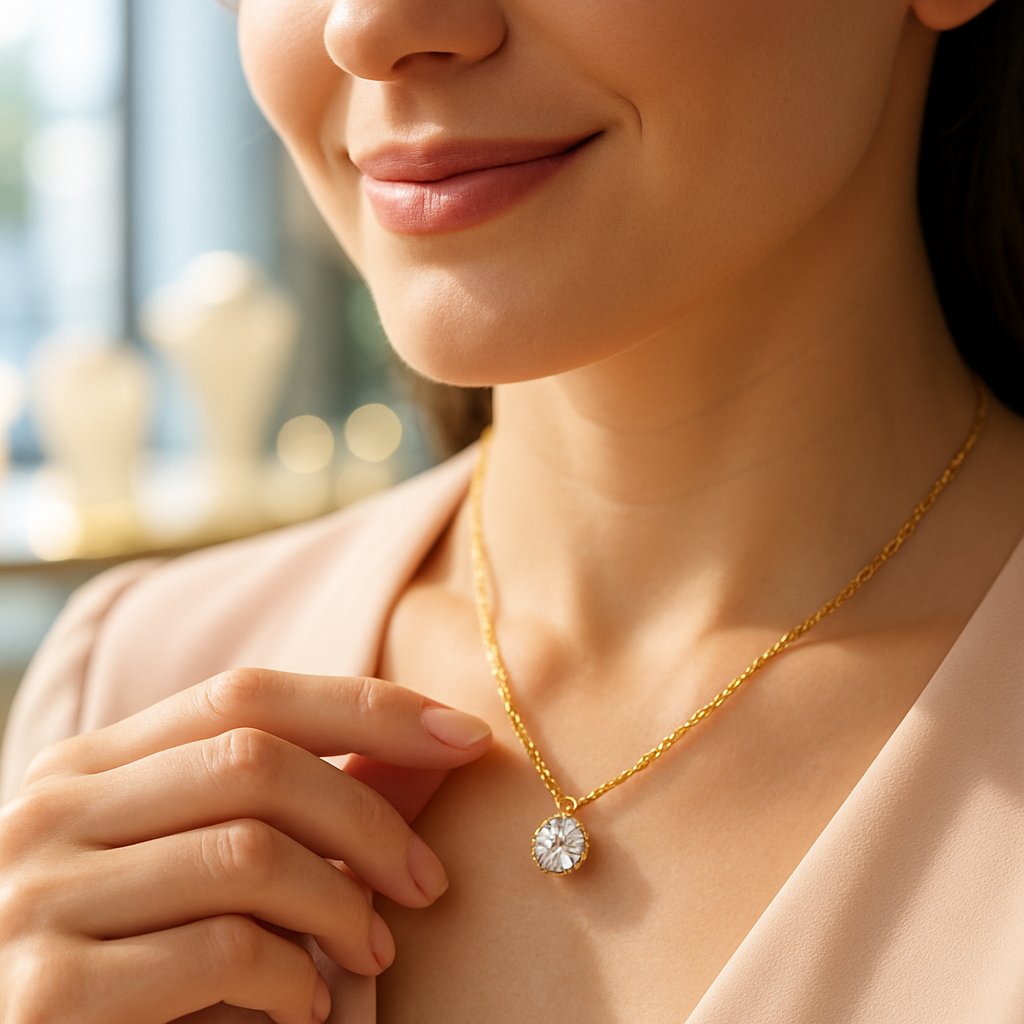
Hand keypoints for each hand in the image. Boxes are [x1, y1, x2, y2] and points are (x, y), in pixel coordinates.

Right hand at [0, 667, 492, 1023]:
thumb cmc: (138, 960)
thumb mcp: (215, 868)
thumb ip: (311, 806)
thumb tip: (437, 746)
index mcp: (89, 766)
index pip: (245, 695)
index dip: (366, 707)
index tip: (464, 735)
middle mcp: (52, 812)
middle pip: (255, 762)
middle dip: (367, 818)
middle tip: (427, 882)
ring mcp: (38, 897)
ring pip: (247, 854)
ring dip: (342, 905)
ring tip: (373, 950)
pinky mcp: (48, 993)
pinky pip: (222, 951)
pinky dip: (295, 979)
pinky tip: (307, 1004)